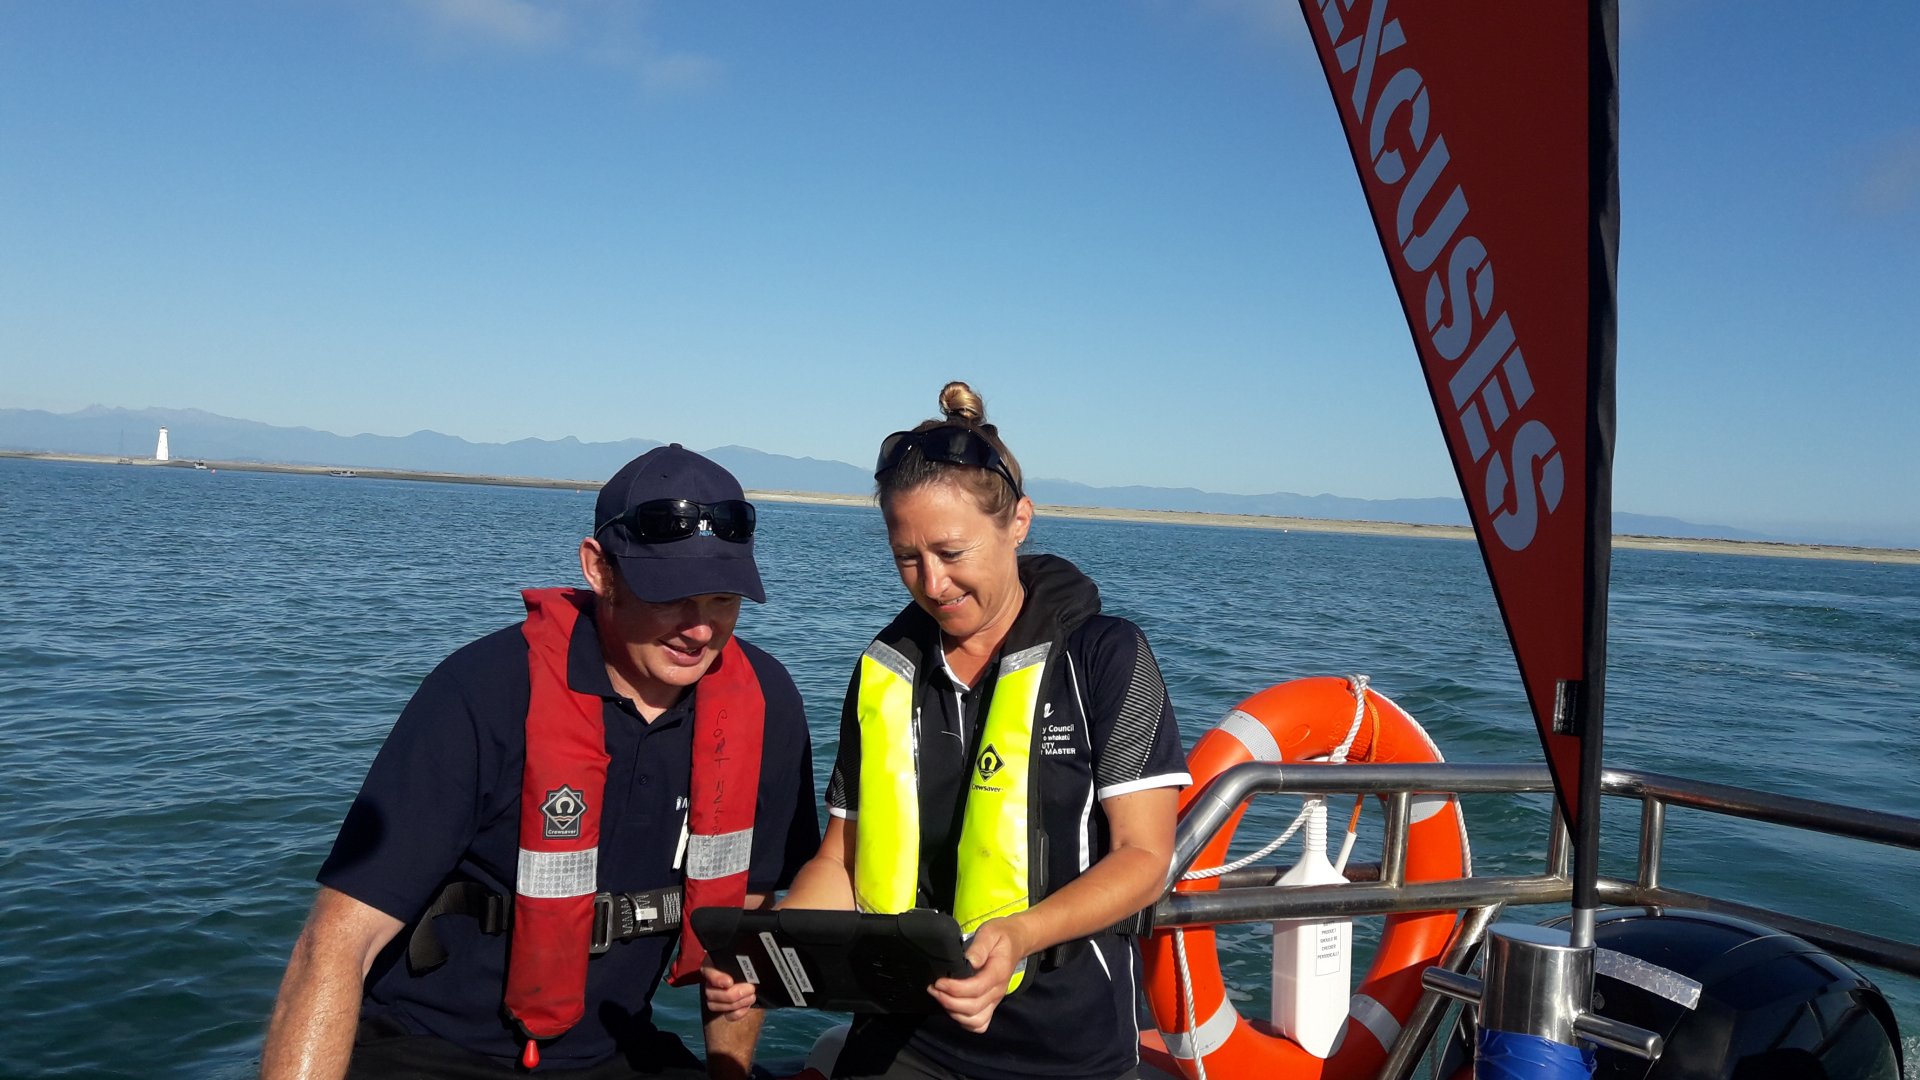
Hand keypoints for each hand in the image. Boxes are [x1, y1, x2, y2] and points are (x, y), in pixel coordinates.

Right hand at [701, 959, 756, 1021]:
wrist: (757, 980)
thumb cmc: (752, 968)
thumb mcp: (748, 963)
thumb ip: (744, 964)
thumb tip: (746, 961)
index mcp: (713, 964)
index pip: (707, 970)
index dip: (717, 978)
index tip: (729, 982)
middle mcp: (710, 981)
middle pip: (710, 992)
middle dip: (733, 994)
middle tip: (751, 989)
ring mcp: (714, 996)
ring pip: (713, 1005)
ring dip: (736, 1004)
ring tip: (752, 997)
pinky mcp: (721, 1009)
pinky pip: (724, 1015)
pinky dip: (736, 1013)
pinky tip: (747, 1007)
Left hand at [929, 916, 1029, 1032]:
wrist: (1015, 942)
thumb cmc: (1000, 936)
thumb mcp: (990, 933)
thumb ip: (979, 947)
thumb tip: (968, 962)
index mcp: (998, 973)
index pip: (976, 989)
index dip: (954, 989)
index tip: (938, 981)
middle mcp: (998, 991)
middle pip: (972, 1008)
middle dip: (948, 1001)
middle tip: (933, 988)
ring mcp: (995, 1001)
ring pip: (974, 1020)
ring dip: (953, 1012)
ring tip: (939, 996)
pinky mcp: (991, 1005)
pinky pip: (978, 1024)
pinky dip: (963, 1021)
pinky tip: (952, 1007)